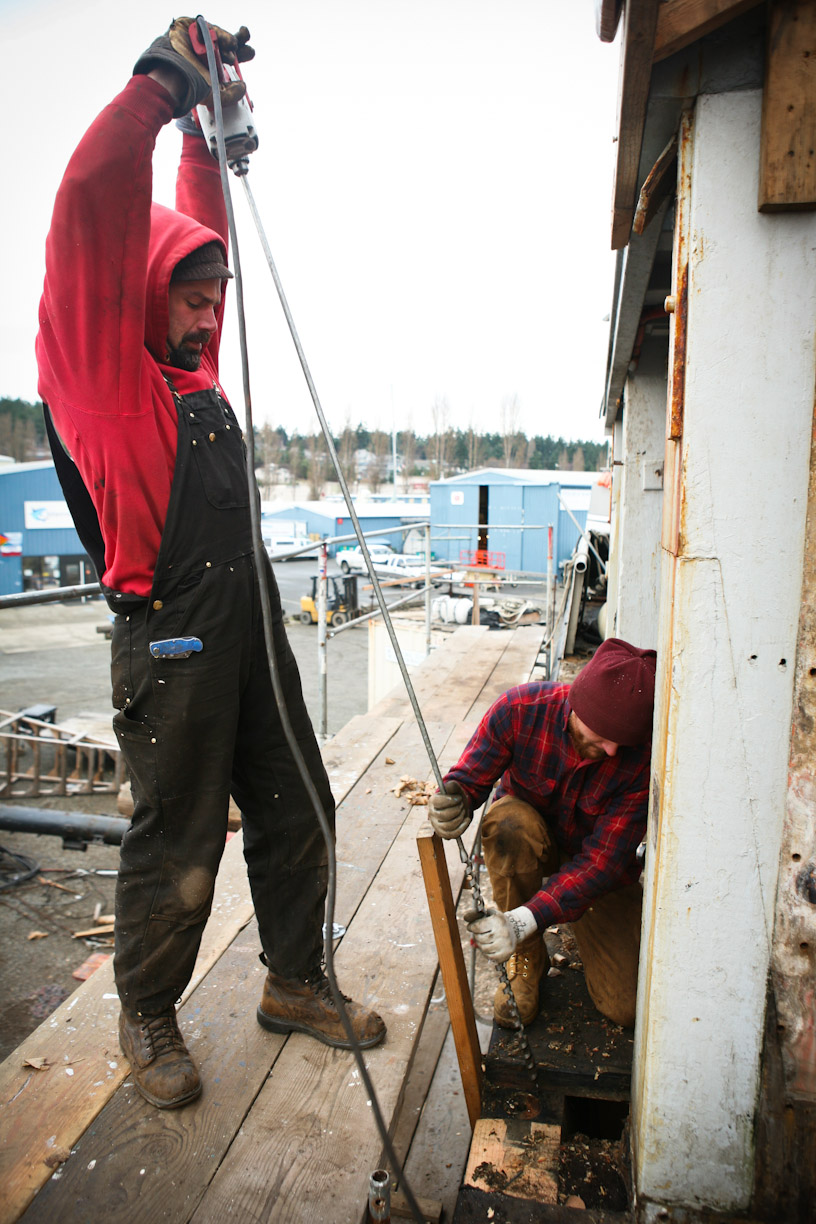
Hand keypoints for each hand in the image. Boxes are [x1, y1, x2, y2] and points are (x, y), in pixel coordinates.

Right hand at [134, 19, 254, 117]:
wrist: (173, 76)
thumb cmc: (190, 87)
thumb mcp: (214, 96)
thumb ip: (230, 94)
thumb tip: (243, 86)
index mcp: (212, 63)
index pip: (229, 56)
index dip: (241, 53)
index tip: (250, 52)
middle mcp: (205, 50)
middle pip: (225, 42)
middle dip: (239, 41)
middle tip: (247, 47)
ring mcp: (197, 38)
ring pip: (217, 34)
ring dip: (228, 40)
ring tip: (231, 47)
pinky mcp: (188, 27)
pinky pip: (206, 27)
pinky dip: (217, 33)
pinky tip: (224, 41)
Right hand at [429, 780, 470, 838]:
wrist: (459, 805)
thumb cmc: (455, 795)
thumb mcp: (454, 787)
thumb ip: (451, 785)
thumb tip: (450, 787)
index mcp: (432, 801)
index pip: (437, 802)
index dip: (450, 800)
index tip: (459, 798)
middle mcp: (432, 814)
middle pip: (444, 815)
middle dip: (457, 809)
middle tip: (461, 805)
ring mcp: (437, 825)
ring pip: (449, 826)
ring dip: (460, 817)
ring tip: (463, 811)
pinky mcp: (444, 834)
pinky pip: (453, 834)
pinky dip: (462, 827)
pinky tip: (466, 820)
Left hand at [464, 905, 537, 961]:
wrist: (514, 930)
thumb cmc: (497, 921)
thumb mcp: (489, 913)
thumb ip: (476, 914)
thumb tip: (465, 917)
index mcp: (498, 921)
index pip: (478, 927)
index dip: (471, 927)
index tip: (470, 927)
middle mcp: (503, 933)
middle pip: (480, 938)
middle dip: (476, 936)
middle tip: (477, 934)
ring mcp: (505, 945)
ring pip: (483, 948)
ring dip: (480, 945)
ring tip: (483, 940)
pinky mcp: (506, 954)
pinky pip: (489, 957)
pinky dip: (485, 953)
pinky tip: (488, 947)